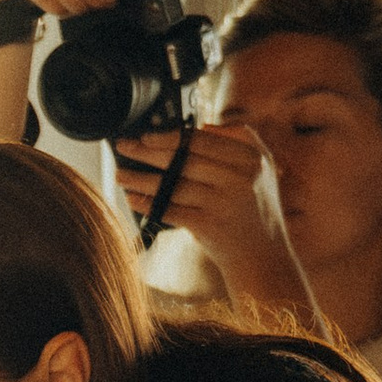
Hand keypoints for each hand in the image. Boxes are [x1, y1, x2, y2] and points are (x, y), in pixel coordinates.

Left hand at [113, 119, 311, 308]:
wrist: (261, 254)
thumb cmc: (253, 207)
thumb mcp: (260, 168)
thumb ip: (239, 140)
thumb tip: (203, 126)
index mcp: (250, 159)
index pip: (204, 141)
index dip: (171, 137)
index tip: (146, 135)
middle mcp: (239, 179)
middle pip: (185, 160)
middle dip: (149, 153)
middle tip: (123, 146)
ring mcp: (224, 203)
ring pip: (174, 186)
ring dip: (142, 180)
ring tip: (120, 175)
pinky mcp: (210, 226)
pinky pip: (172, 210)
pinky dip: (149, 204)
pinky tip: (132, 198)